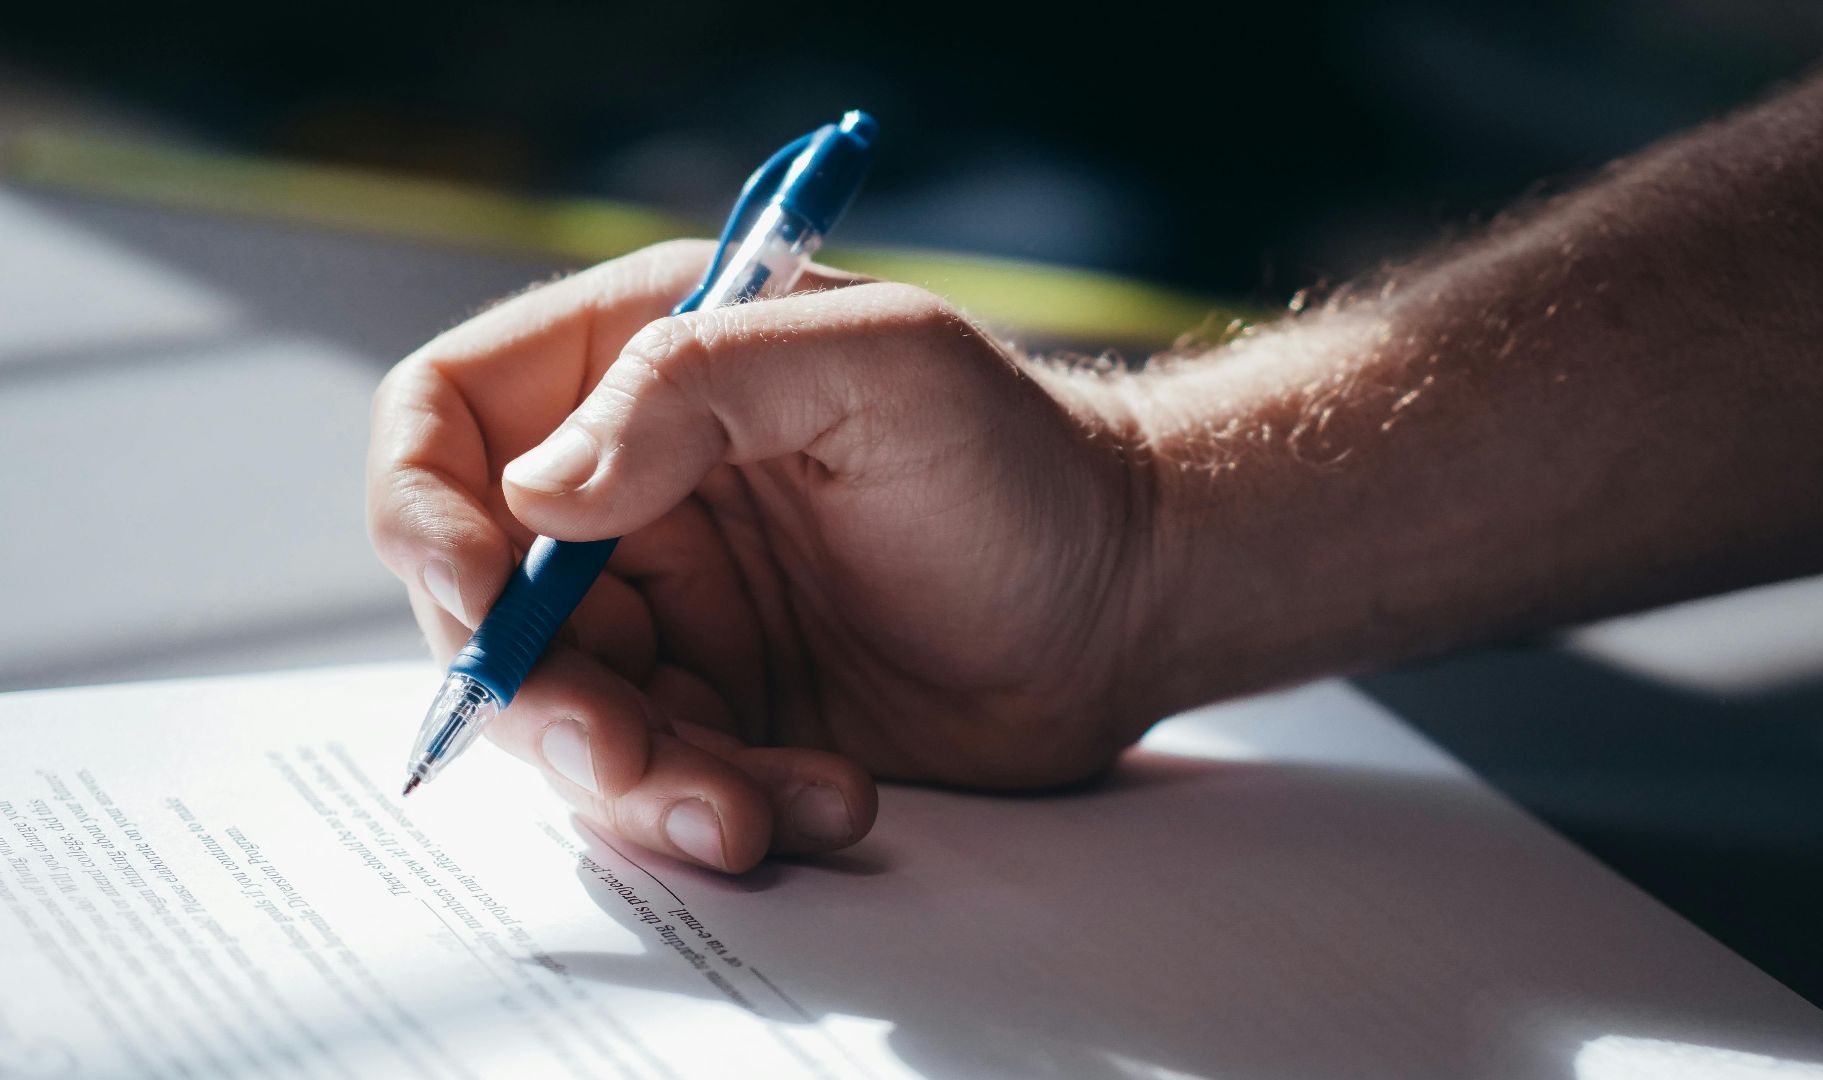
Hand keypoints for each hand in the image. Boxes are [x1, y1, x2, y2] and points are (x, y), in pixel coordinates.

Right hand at [368, 241, 1157, 872]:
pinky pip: (657, 778)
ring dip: (631, 781)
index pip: (449, 415)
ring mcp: (672, 607)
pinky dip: (717, 808)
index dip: (423, 509)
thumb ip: (698, 386)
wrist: (1124, 598)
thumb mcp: (880, 370)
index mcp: (643, 366)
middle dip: (535, 694)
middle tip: (622, 753)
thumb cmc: (1020, 459)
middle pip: (482, 597)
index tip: (482, 600)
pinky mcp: (721, 706)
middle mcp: (632, 487)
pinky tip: (825, 797)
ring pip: (562, 712)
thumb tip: (540, 491)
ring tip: (744, 812)